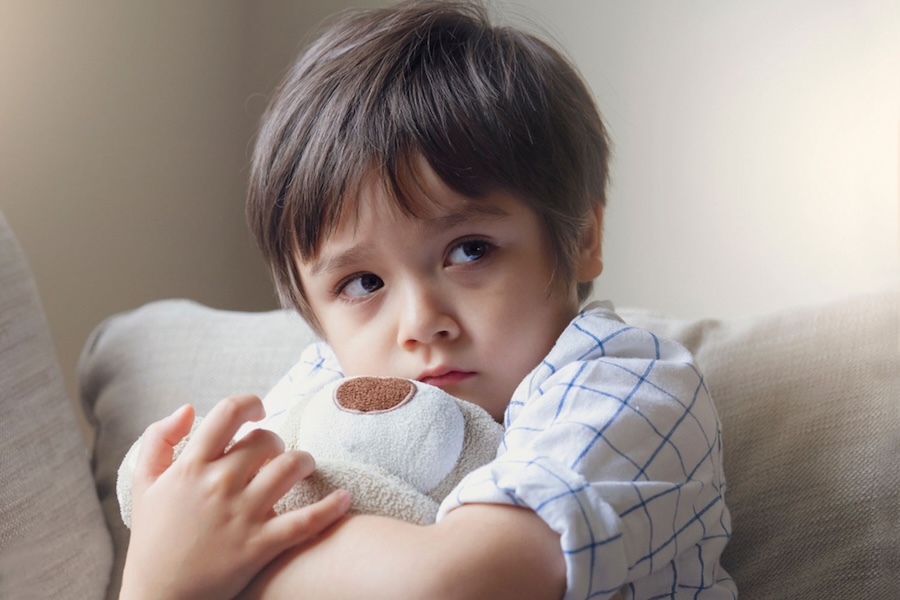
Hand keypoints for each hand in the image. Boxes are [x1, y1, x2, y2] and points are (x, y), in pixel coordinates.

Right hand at [120, 395, 350, 599]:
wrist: (159, 599)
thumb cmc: (153, 539)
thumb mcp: (143, 484)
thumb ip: (158, 438)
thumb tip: (189, 408)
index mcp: (191, 467)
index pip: (229, 413)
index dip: (251, 404)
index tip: (259, 412)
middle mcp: (219, 485)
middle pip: (266, 440)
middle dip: (275, 441)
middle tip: (274, 453)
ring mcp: (243, 514)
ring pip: (291, 467)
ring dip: (304, 461)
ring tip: (304, 467)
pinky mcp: (261, 545)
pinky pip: (306, 520)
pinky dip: (331, 507)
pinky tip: (344, 497)